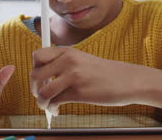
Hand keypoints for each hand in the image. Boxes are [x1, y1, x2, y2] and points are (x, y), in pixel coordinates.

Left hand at [30, 47, 145, 114]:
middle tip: (40, 95)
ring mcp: (73, 76)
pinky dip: (52, 109)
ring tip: (48, 106)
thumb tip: (44, 76)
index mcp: (68, 51)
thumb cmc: (106, 73)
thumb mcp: (83, 59)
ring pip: (42, 91)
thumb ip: (64, 63)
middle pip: (35, 74)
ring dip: (41, 102)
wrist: (127, 80)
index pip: (37, 55)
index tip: (40, 79)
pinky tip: (57, 111)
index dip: (34, 69)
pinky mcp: (79, 92)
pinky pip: (55, 102)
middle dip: (34, 88)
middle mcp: (68, 61)